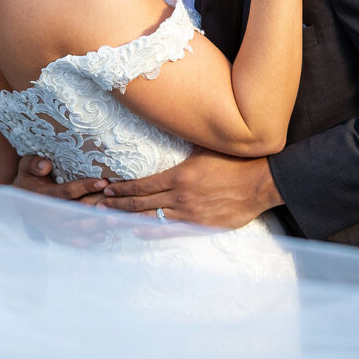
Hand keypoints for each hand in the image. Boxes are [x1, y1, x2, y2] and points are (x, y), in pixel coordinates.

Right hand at [12, 155, 114, 246]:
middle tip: (120, 204)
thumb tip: (46, 166)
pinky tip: (104, 235)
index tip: (104, 181)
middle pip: (79, 212)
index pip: (69, 192)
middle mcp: (51, 214)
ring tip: (118, 220)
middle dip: (100, 208)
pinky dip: (89, 240)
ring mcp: (54, 228)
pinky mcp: (57, 236)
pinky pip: (75, 241)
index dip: (86, 186)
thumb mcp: (27, 166)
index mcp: (45, 196)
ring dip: (99, 225)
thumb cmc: (29, 178)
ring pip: (80, 228)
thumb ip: (35, 164)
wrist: (19, 200)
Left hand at [98, 147, 281, 229]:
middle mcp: (181, 197)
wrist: (261, 182)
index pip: (142, 185)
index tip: (106, 188)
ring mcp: (190, 214)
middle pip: (141, 203)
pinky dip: (152, 231)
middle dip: (117, 204)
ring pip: (152, 218)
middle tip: (97, 206)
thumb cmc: (233, 161)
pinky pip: (171, 231)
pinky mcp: (201, 226)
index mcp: (179, 176)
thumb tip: (166, 127)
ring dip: (128, 218)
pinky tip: (137, 230)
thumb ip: (181, 145)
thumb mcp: (203, 148)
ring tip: (109, 219)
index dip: (121, 188)